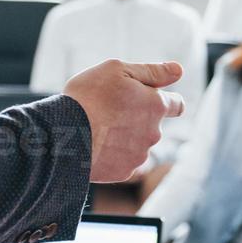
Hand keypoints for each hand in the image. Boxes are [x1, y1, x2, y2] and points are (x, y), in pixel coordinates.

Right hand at [64, 60, 184, 182]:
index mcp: (156, 105)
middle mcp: (154, 133)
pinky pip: (122, 161)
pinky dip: (112, 155)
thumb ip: (152, 71)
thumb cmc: (88, 97)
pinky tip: (95, 146)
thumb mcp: (118, 70)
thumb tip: (178, 70)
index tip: (153, 100)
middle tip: (109, 111)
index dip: (166, 101)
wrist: (63, 135)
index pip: (177, 105)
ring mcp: (139, 155)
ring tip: (98, 129)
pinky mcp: (124, 172)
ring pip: (137, 144)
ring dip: (124, 137)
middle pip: (152, 125)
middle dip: (137, 118)